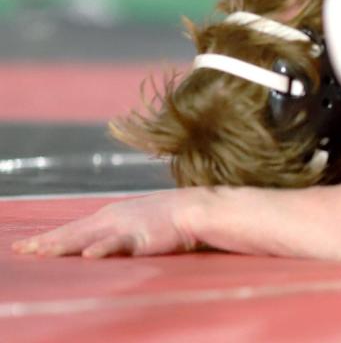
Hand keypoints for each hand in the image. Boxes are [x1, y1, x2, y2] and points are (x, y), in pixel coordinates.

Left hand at [11, 190, 201, 257]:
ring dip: (63, 245)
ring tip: (42, 252)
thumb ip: (120, 227)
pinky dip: (102, 249)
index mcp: (111, 214)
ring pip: (87, 238)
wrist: (196, 208)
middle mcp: (111, 218)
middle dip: (47, 241)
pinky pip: (118, 244)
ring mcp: (124, 227)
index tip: (29, 243)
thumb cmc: (171, 215)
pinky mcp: (140, 237)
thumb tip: (103, 239)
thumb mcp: (139, 218)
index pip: (74, 226)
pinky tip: (88, 255)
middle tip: (22, 249)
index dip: (51, 235)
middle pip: (73, 232)